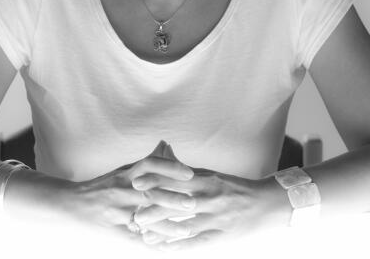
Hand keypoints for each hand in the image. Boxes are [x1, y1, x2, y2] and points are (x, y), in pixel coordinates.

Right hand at [65, 140, 195, 242]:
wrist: (72, 204)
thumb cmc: (103, 185)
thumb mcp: (123, 170)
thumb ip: (146, 162)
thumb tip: (165, 145)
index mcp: (126, 174)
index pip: (150, 165)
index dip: (170, 167)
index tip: (190, 173)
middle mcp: (121, 190)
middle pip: (149, 193)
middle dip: (172, 199)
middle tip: (192, 202)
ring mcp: (117, 212)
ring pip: (144, 219)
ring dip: (167, 226)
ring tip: (186, 231)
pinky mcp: (114, 231)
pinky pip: (135, 239)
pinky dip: (152, 244)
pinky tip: (168, 248)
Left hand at [133, 147, 290, 251]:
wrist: (266, 203)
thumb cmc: (234, 187)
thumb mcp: (211, 174)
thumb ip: (186, 169)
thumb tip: (163, 151)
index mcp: (207, 179)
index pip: (176, 178)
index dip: (155, 180)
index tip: (136, 182)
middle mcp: (211, 197)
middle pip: (177, 203)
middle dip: (154, 209)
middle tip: (134, 214)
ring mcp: (217, 218)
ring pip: (184, 225)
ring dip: (162, 231)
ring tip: (144, 235)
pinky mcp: (222, 236)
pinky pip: (198, 243)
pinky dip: (180, 247)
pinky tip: (166, 250)